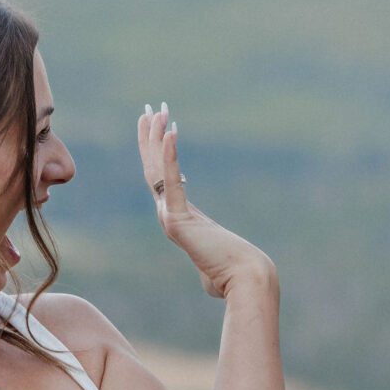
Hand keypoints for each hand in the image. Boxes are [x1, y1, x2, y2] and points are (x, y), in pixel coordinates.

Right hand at [138, 104, 276, 299]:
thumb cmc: (233, 271)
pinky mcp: (176, 220)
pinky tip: (171, 132)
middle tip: (148, 108)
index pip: (161, 178)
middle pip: (153, 168)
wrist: (242, 280)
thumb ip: (207, 255)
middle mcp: (167, 215)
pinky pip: (171, 181)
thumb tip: (212, 277)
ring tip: (156, 111)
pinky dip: (170, 156)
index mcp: (176, 219)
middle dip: (150, 137)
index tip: (157, 127)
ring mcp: (168, 217)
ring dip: (156, 138)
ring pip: (156, 170)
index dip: (157, 152)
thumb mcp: (214, 255)